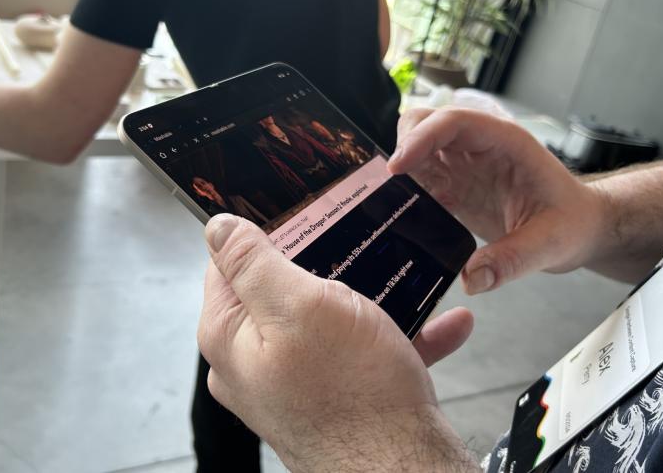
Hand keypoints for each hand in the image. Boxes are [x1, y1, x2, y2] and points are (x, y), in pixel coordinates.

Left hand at [198, 215, 478, 472]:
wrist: (401, 470)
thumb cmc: (352, 392)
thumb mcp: (300, 304)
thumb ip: (253, 263)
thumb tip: (218, 228)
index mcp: (230, 336)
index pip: (226, 266)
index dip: (260, 234)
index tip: (297, 214)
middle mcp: (253, 364)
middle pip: (279, 292)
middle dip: (323, 266)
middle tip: (359, 242)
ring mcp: (293, 385)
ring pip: (328, 322)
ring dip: (372, 301)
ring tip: (407, 279)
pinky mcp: (333, 400)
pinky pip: (362, 356)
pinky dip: (400, 336)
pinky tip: (444, 324)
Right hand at [389, 108, 606, 293]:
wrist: (579, 228)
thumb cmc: (573, 223)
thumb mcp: (551, 243)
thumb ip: (513, 259)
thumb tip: (473, 280)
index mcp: (504, 142)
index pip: (454, 122)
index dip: (422, 139)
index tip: (397, 167)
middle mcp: (479, 146)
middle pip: (426, 123)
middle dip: (403, 145)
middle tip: (389, 184)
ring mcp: (464, 164)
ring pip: (417, 147)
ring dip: (400, 170)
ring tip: (388, 201)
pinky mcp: (455, 185)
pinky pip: (420, 177)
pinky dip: (405, 191)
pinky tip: (402, 216)